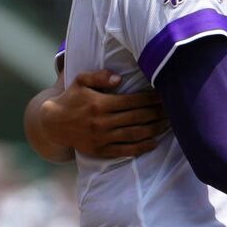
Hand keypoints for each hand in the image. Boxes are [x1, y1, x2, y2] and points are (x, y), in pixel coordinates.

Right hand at [41, 70, 168, 158]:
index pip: (133, 101)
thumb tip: (118, 77)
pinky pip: (125, 150)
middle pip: (138, 118)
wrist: (53, 124)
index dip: (151, 99)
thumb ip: (99, 76)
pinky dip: (141, 147)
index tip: (165, 96)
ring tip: (169, 125)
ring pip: (135, 134)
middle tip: (174, 110)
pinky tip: (154, 142)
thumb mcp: (80, 81)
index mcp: (100, 104)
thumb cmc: (71, 98)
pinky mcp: (101, 150)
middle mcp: (103, 122)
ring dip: (155, 130)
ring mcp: (102, 138)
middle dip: (158, 114)